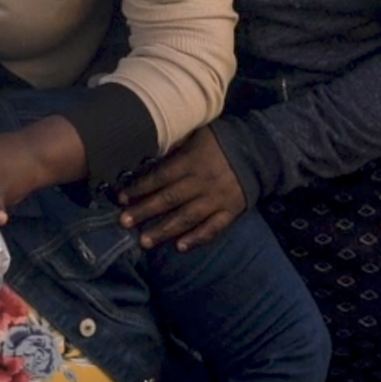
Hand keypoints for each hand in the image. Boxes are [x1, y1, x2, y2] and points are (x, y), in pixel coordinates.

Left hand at [118, 126, 246, 249]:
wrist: (260, 151)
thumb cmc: (220, 141)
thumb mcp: (197, 134)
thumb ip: (175, 146)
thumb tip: (147, 152)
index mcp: (192, 161)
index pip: (161, 177)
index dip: (140, 187)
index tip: (121, 198)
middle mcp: (202, 181)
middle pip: (169, 199)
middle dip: (145, 211)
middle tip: (124, 222)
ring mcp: (217, 199)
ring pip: (187, 217)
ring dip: (164, 230)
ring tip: (144, 241)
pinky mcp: (231, 211)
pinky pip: (213, 228)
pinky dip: (197, 238)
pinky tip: (180, 247)